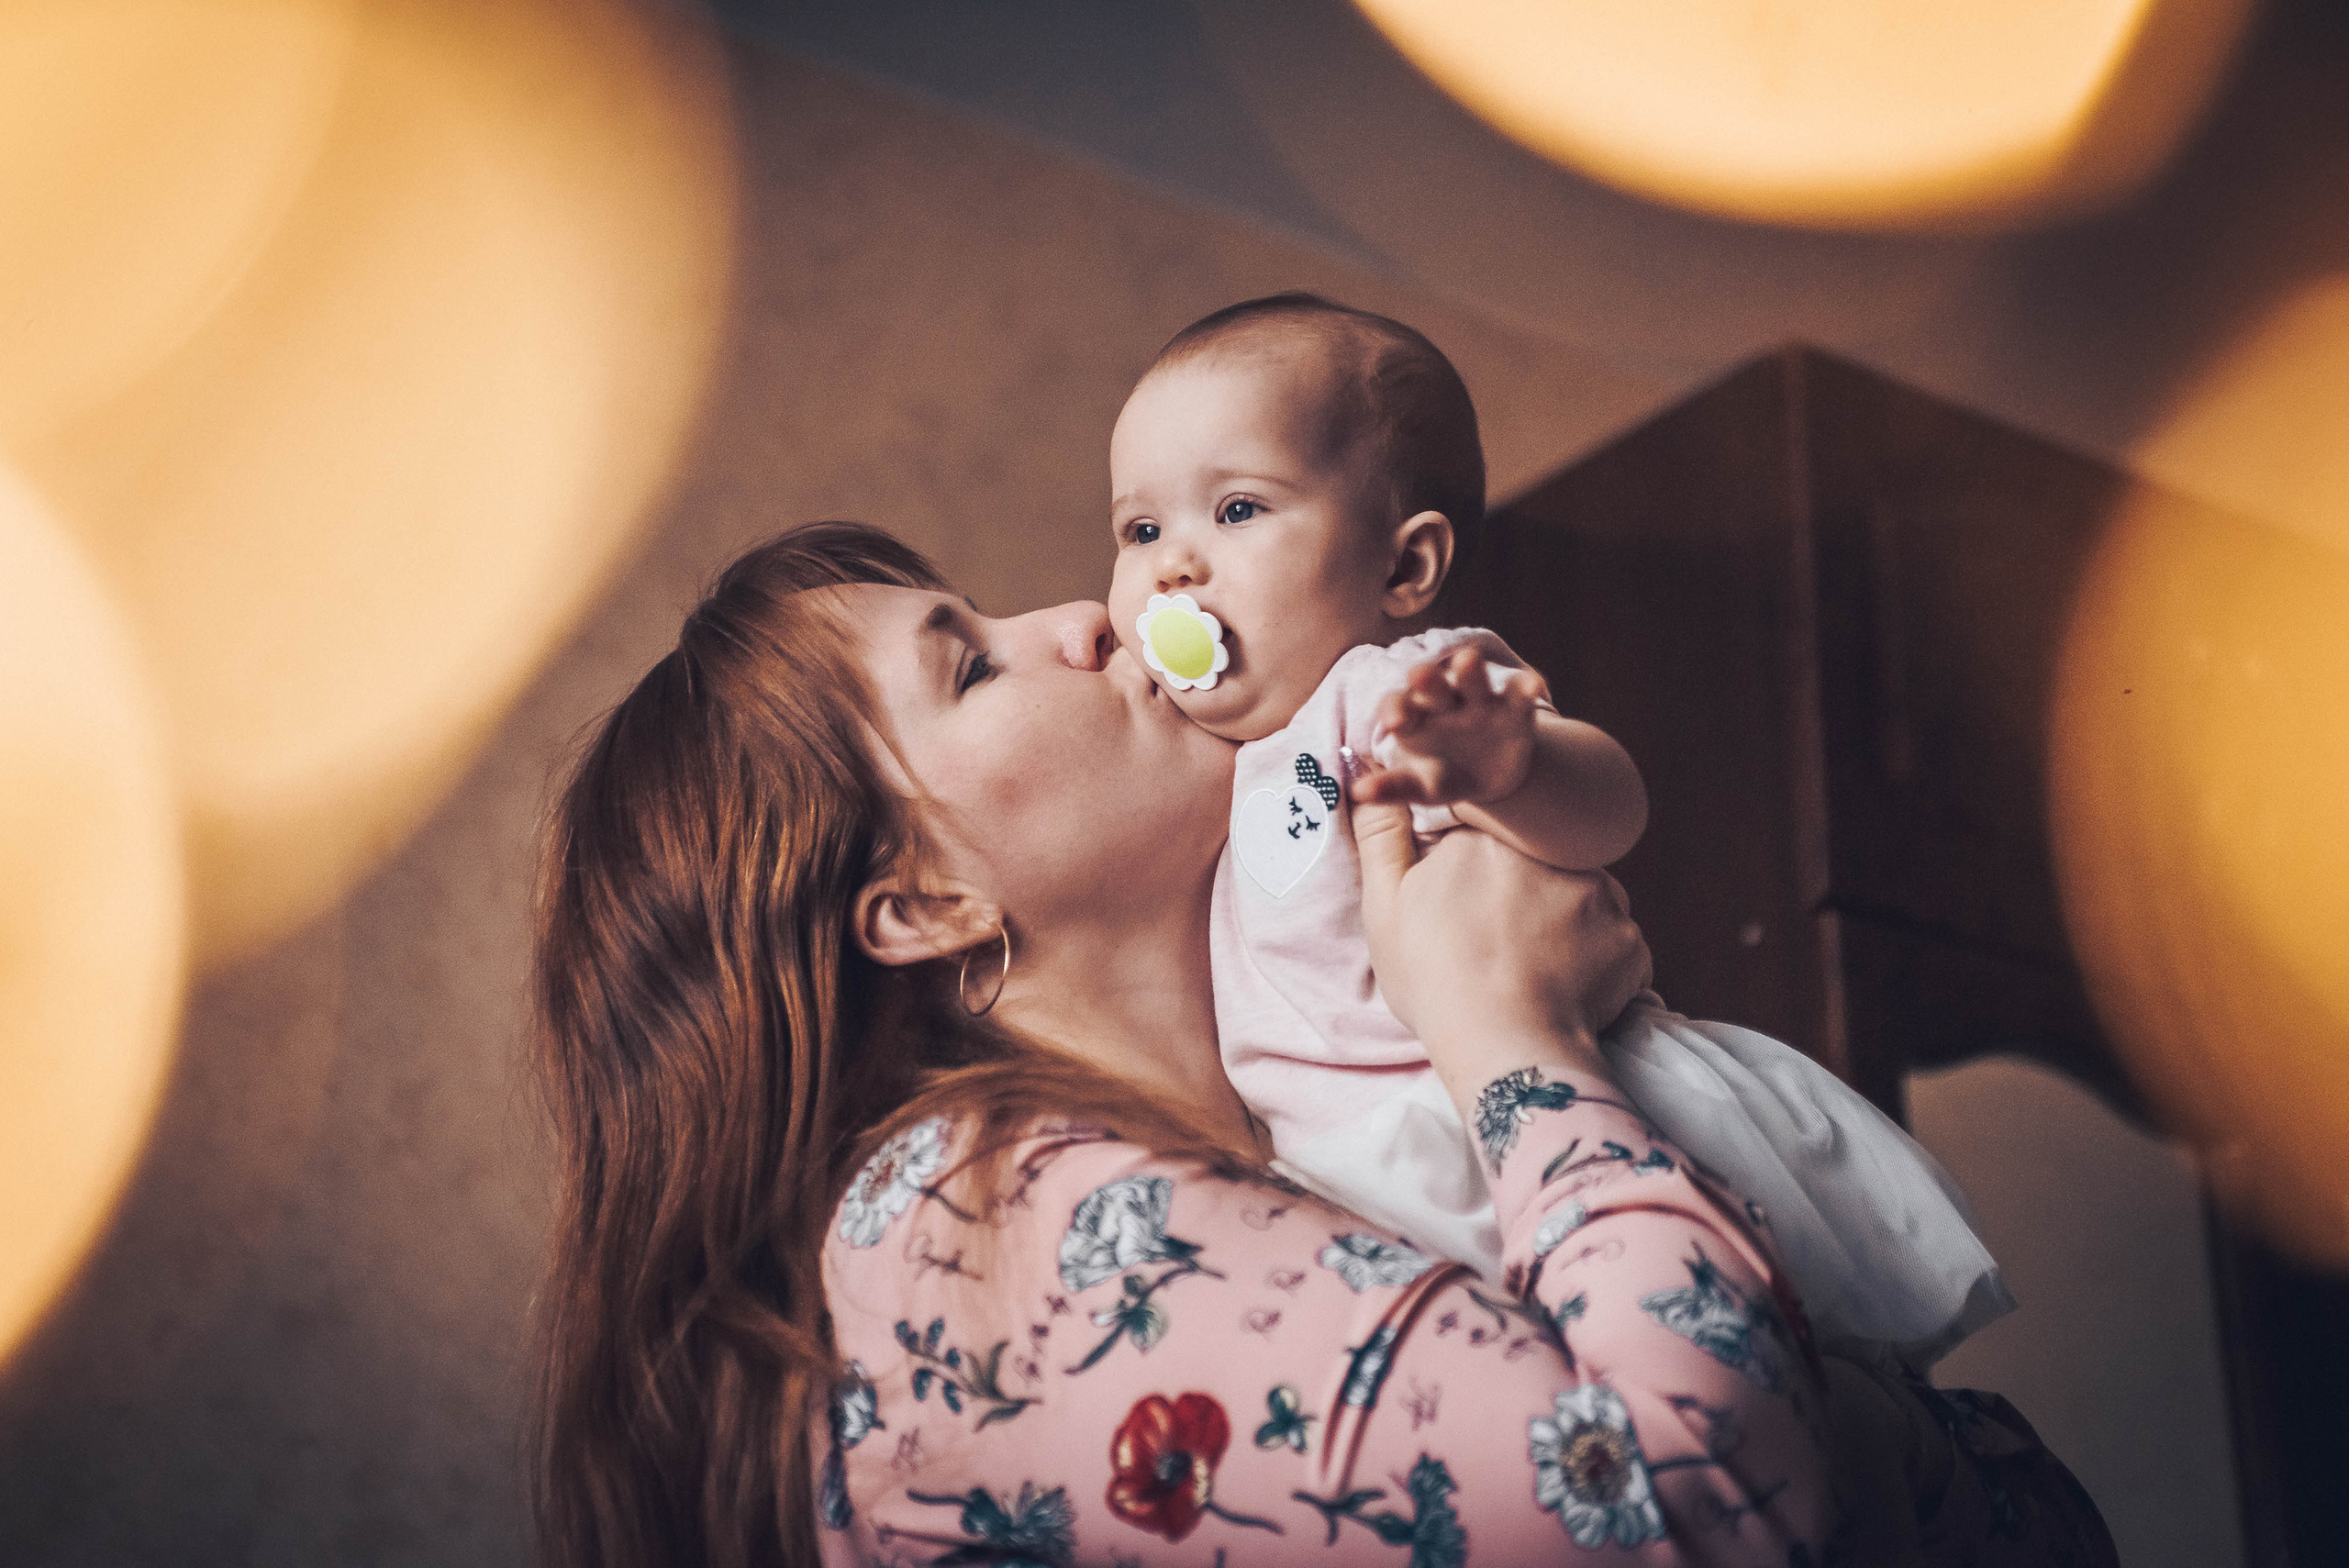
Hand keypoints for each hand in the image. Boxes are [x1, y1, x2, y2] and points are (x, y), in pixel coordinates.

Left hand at [1350, 647, 1547, 808]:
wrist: (1492, 777)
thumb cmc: (1446, 776)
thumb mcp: (1421, 787)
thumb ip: (1392, 788)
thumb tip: (1356, 791)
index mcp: (1416, 719)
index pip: (1399, 706)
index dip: (1395, 709)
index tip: (1393, 722)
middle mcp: (1444, 702)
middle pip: (1432, 686)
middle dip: (1426, 680)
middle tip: (1419, 675)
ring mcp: (1479, 701)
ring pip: (1472, 680)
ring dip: (1469, 670)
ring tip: (1468, 660)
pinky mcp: (1513, 707)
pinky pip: (1518, 692)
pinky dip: (1525, 686)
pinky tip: (1532, 685)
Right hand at [1353, 796, 1649, 1097]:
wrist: (1504, 1046)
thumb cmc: (1435, 978)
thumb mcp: (1385, 903)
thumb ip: (1381, 831)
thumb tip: (1367, 765)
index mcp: (1486, 837)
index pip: (1484, 839)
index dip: (1473, 876)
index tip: (1464, 912)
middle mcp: (1548, 851)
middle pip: (1535, 864)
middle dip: (1522, 896)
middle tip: (1497, 947)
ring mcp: (1599, 893)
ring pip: (1579, 899)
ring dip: (1563, 925)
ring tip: (1533, 970)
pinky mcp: (1629, 938)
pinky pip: (1613, 942)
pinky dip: (1595, 964)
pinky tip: (1565, 990)